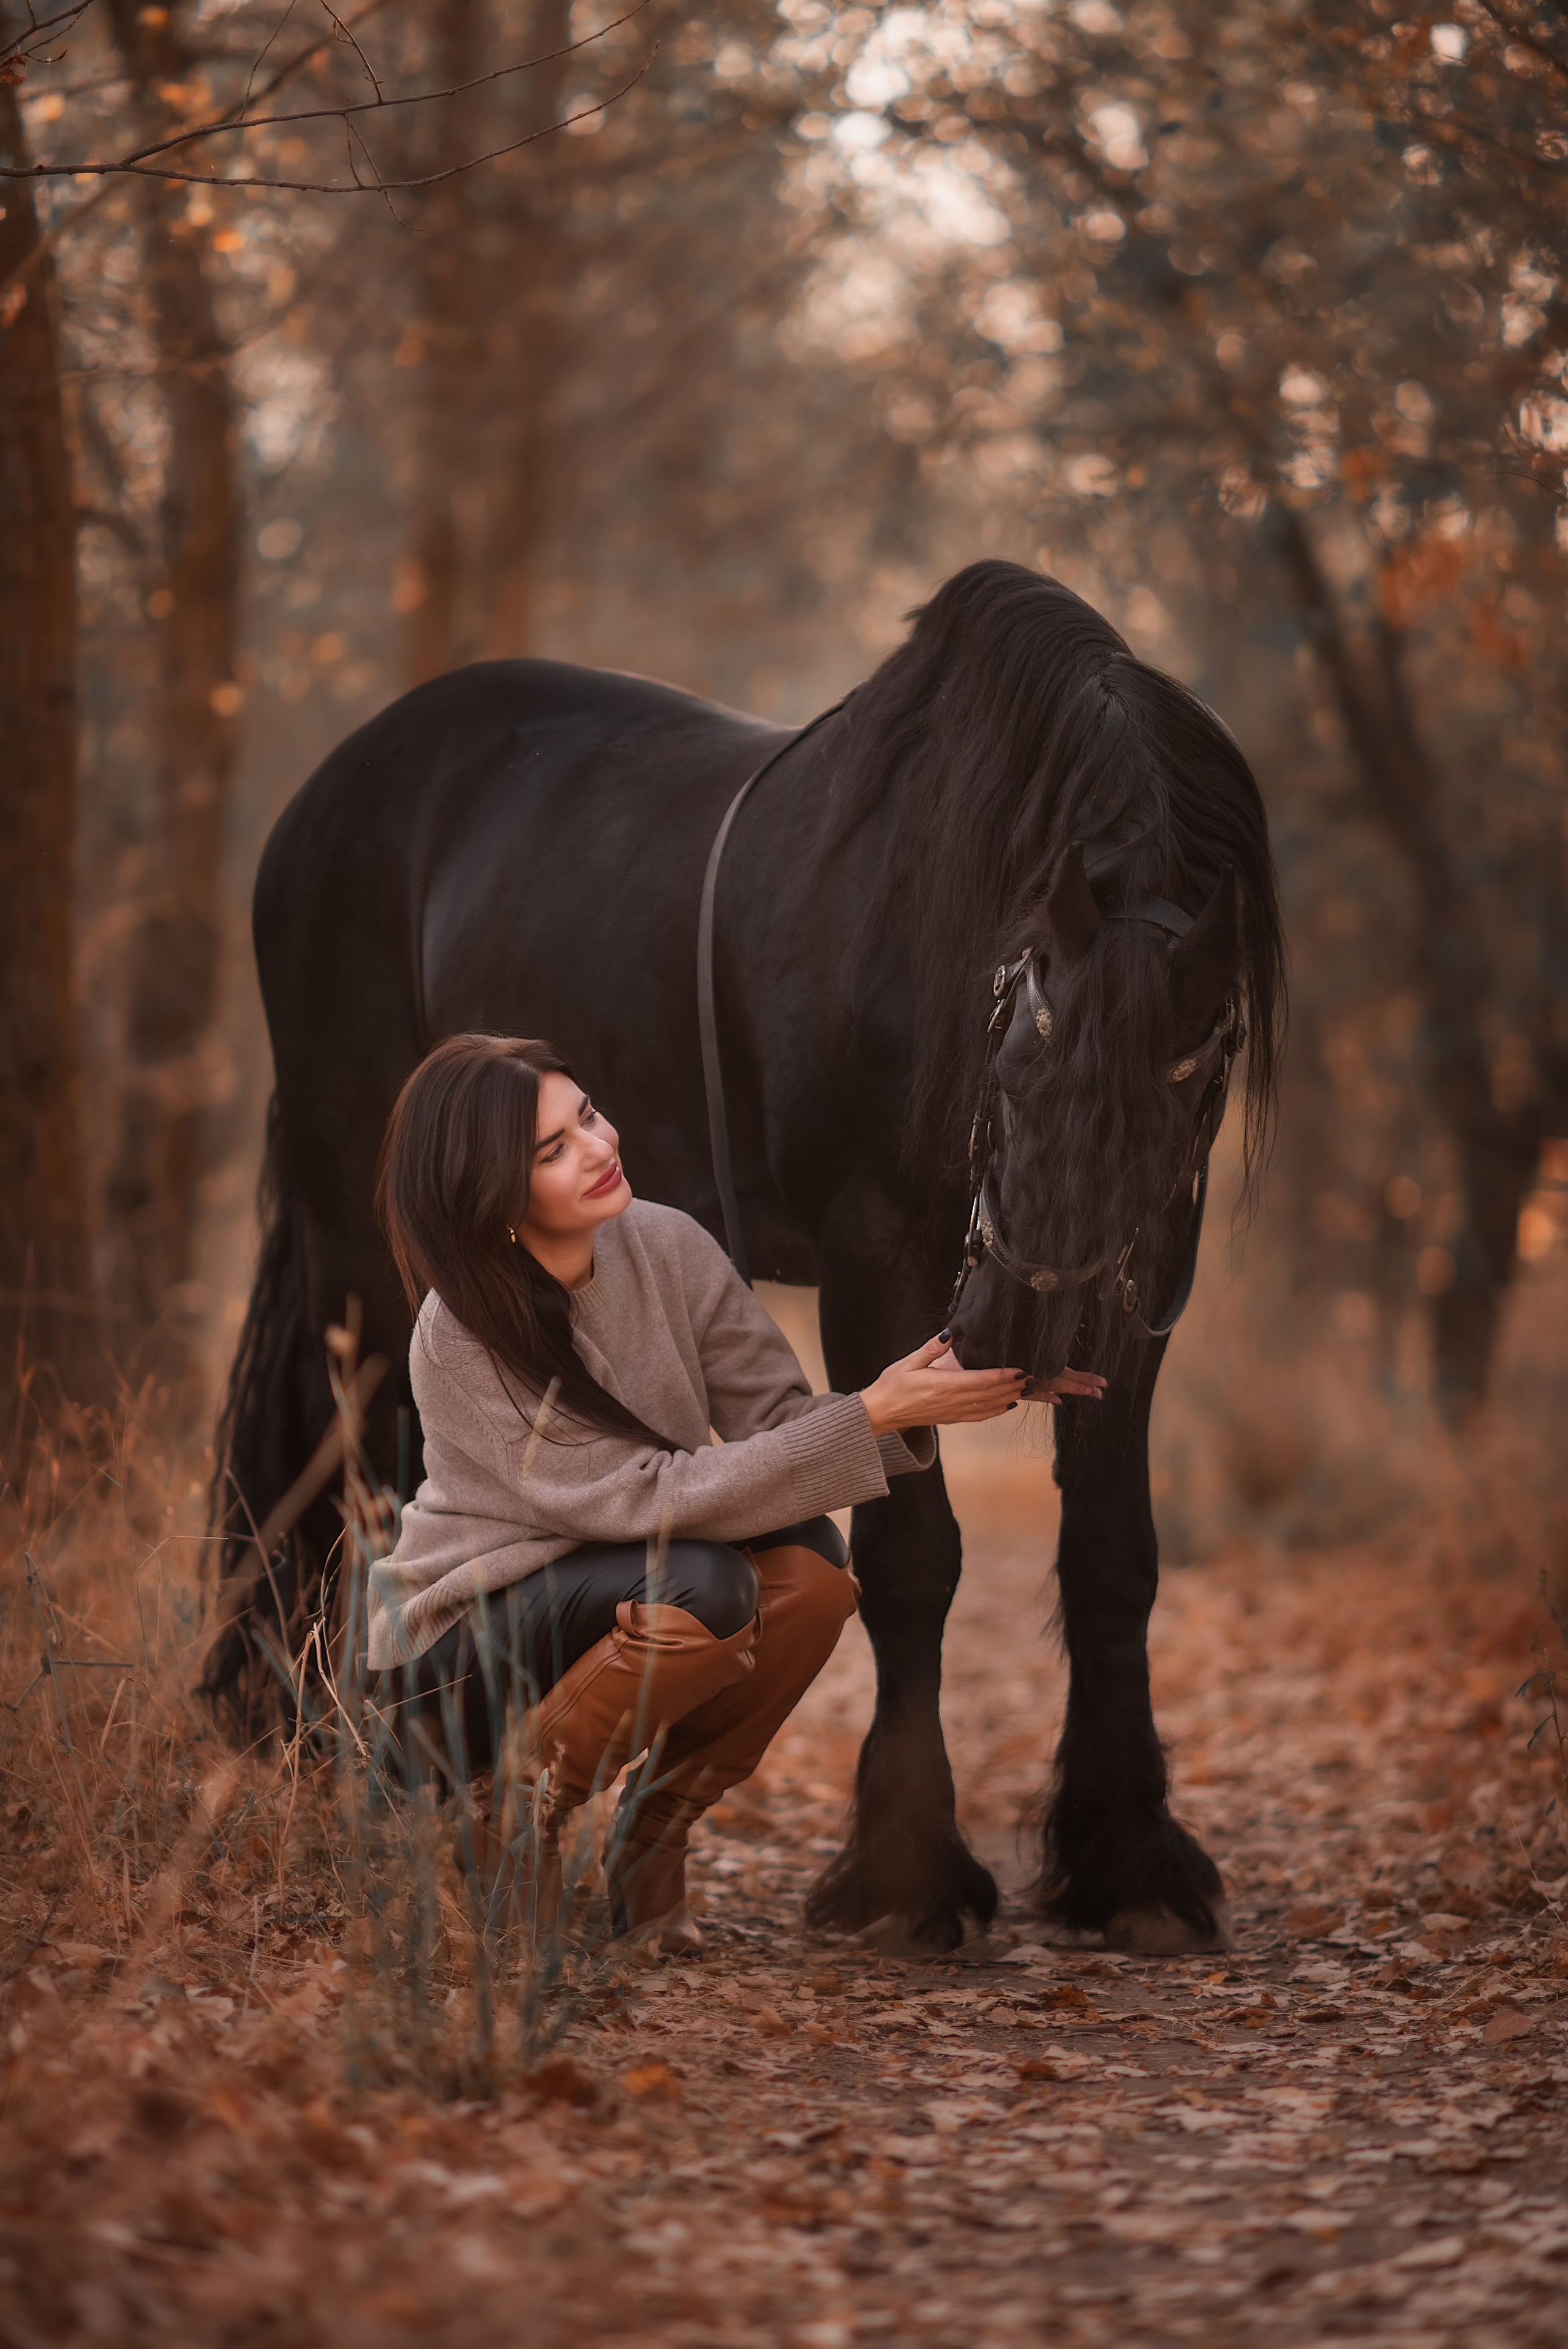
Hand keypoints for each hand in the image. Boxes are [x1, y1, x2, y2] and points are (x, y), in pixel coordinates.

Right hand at [859, 1336, 1105, 1435]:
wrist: (881, 1413)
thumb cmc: (892, 1385)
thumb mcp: (909, 1362)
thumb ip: (932, 1348)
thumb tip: (950, 1332)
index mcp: (944, 1387)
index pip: (983, 1381)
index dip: (1006, 1375)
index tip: (1024, 1368)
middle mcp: (954, 1403)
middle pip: (994, 1394)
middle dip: (1018, 1385)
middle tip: (1041, 1376)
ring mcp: (955, 1413)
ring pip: (992, 1406)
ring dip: (1013, 1396)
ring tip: (1033, 1388)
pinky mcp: (953, 1418)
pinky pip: (982, 1415)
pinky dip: (999, 1409)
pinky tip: (1010, 1403)